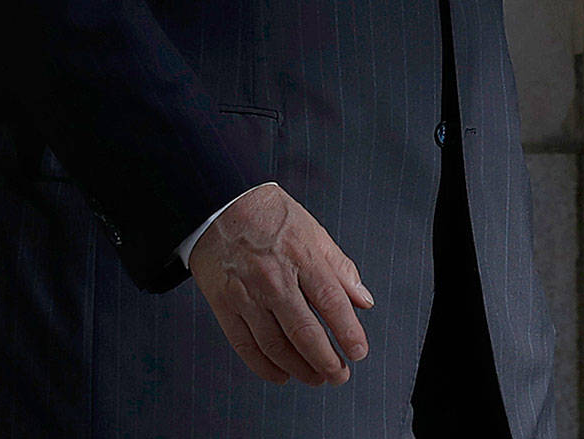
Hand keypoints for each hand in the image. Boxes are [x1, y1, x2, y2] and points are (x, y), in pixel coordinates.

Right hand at [187, 183, 373, 385]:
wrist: (219, 205)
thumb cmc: (271, 217)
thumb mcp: (314, 232)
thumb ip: (340, 268)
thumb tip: (363, 300)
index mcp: (301, 256)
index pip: (331, 302)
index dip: (348, 332)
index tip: (358, 352)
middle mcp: (273, 277)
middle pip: (303, 331)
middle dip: (326, 361)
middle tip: (339, 375)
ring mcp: (246, 294)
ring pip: (275, 345)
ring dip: (299, 369)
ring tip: (316, 377)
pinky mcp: (223, 305)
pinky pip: (245, 346)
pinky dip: (264, 367)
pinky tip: (281, 374)